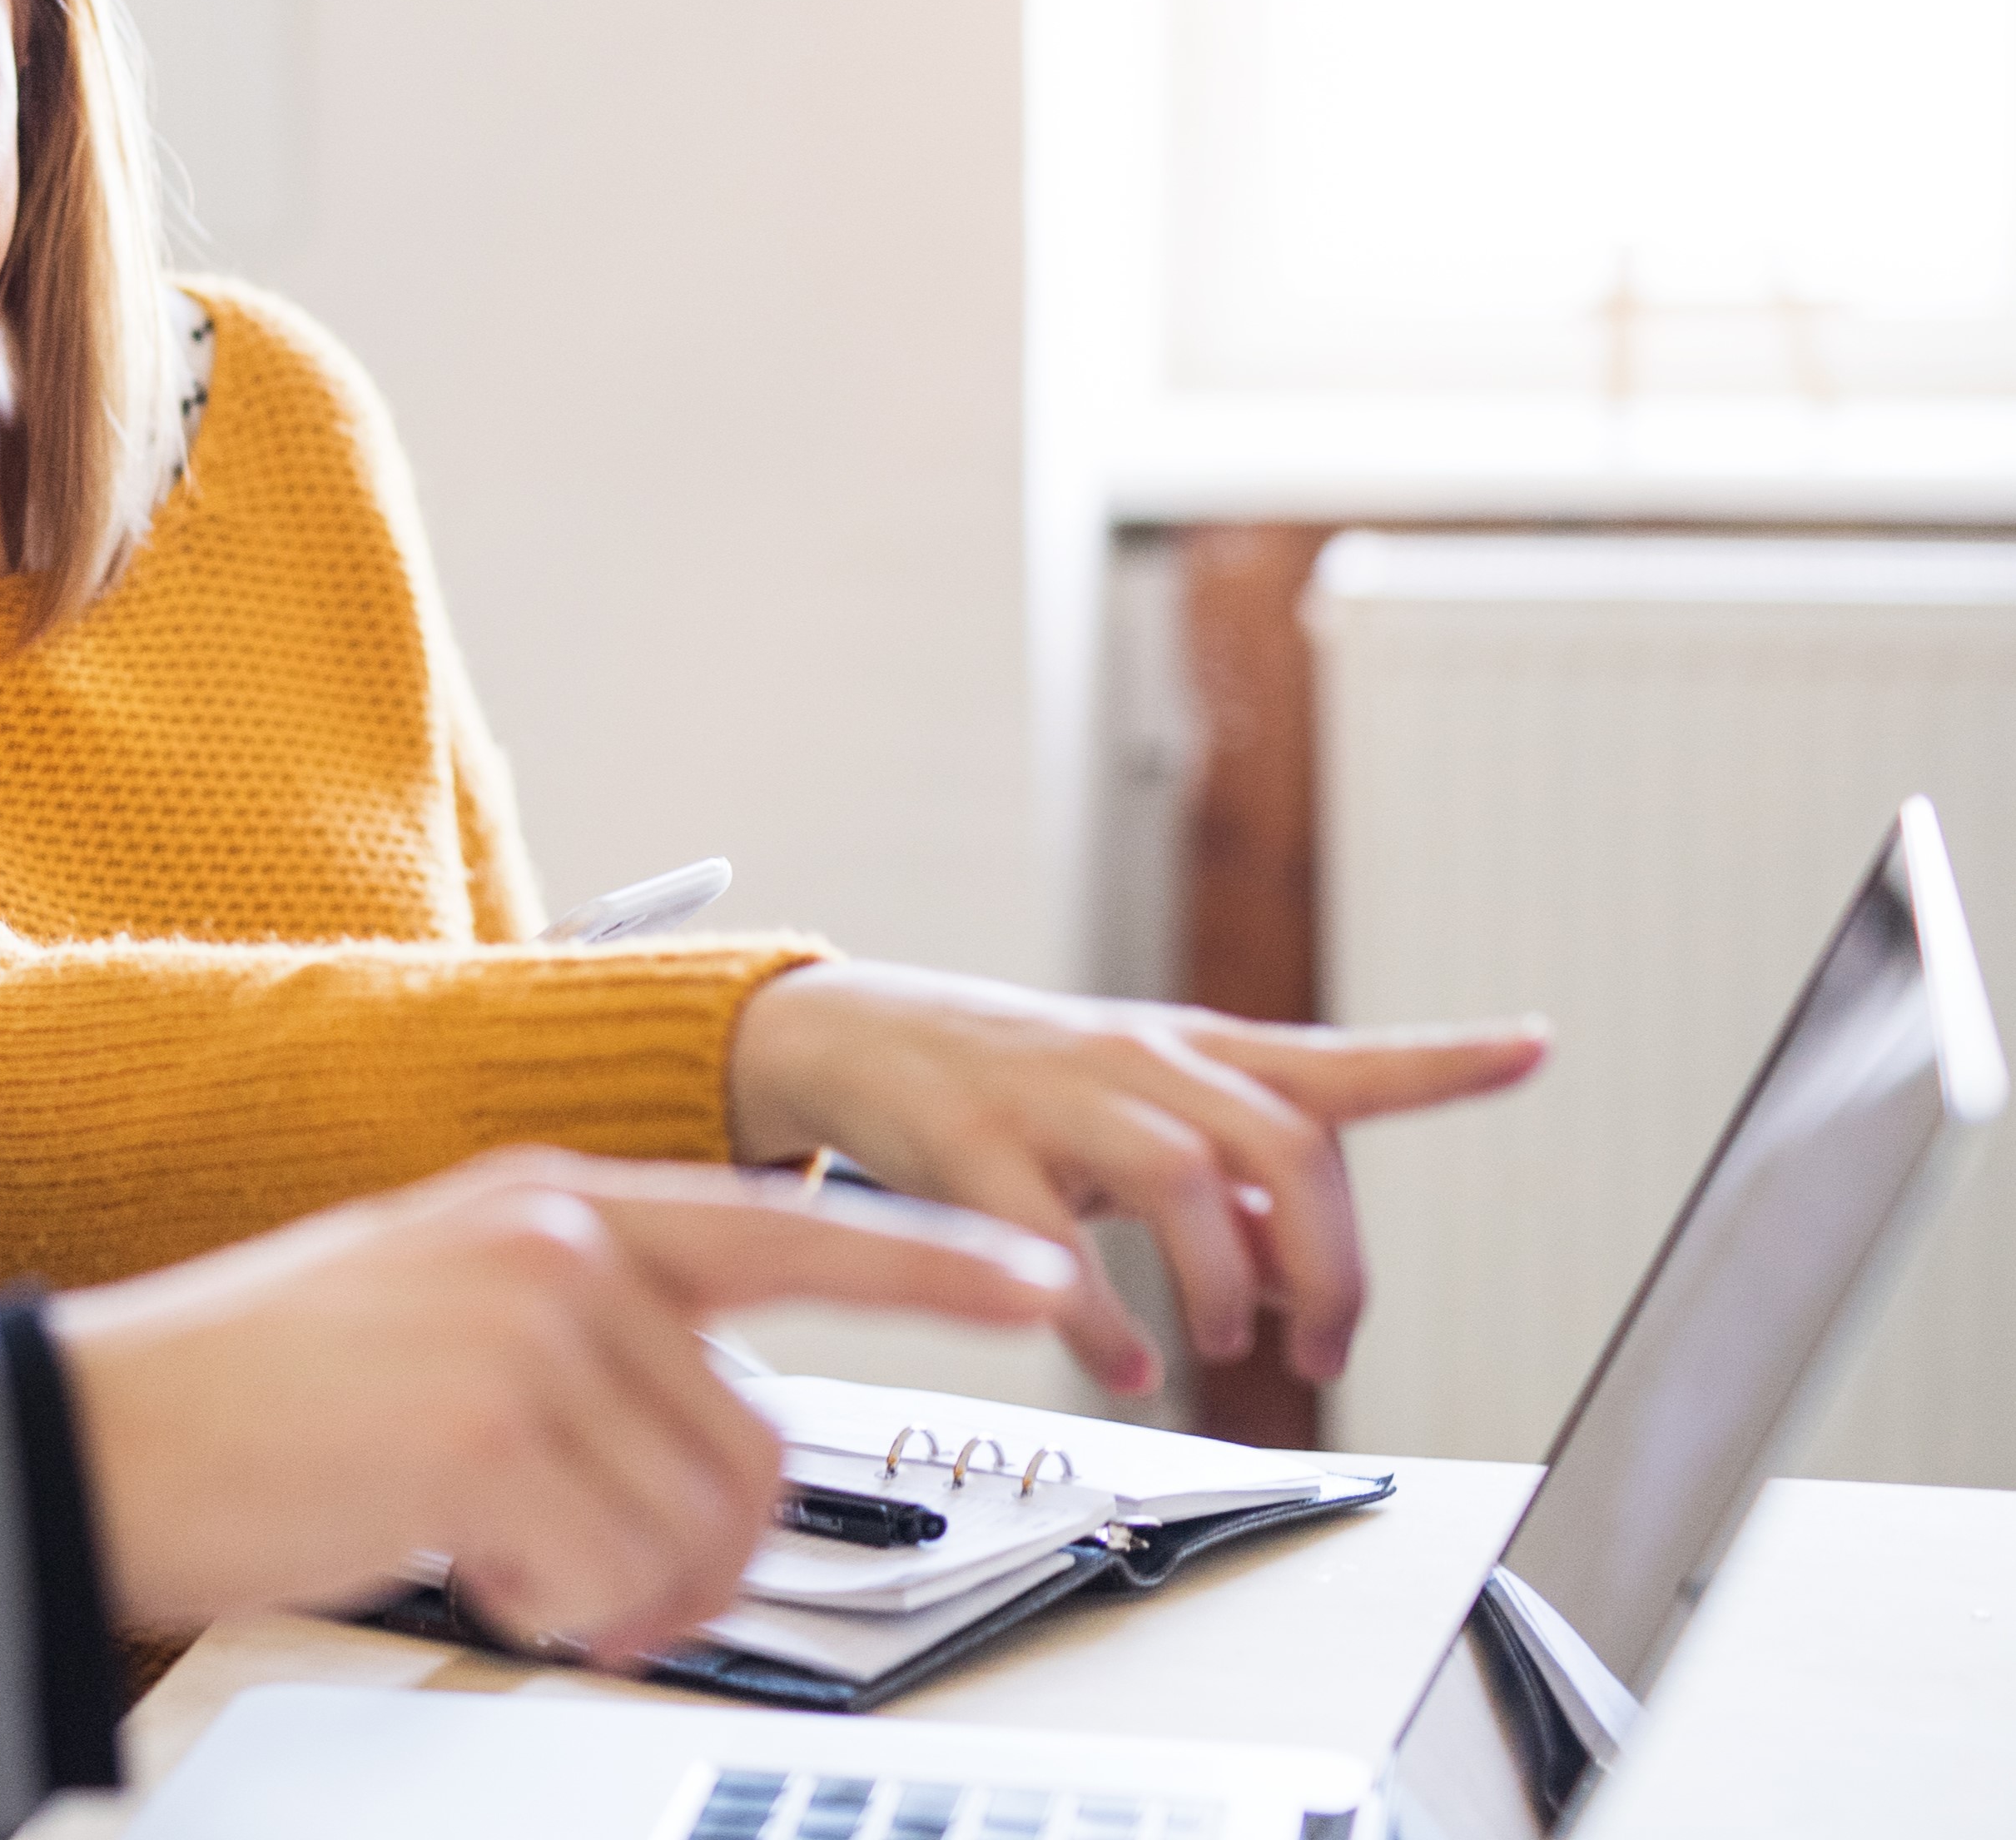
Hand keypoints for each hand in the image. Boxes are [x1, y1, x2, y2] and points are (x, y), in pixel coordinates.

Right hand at [46, 1147, 1074, 1666]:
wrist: (103, 1421)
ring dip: (622, 1593)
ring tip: (512, 1571)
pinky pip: (618, 1575)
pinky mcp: (490, 1427)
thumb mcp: (438, 1299)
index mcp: (556, 1204)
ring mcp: (529, 1328)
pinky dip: (560, 1615)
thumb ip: (581, 1321)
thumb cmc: (257, 1386)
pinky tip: (473, 1575)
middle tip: (590, 1584)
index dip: (934, 1264)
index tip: (1046, 1280)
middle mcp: (560, 1246)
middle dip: (699, 1551)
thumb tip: (706, 1420)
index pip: (792, 1231)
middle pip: (754, 1442)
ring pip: (699, 1522)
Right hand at [723, 961, 1549, 1394]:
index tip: (1536, 1049)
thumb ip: (1233, 1194)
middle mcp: (1139, 1059)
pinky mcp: (971, 1143)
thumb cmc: (1018, 1085)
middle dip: (1330, 1267)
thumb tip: (1308, 1286)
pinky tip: (1118, 1360)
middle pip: (1284, 1144)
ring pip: (1183, 1181)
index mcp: (1193, 1052)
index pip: (1339, 1059)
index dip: (1441, 1059)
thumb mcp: (1137, 1120)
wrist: (856, 1032)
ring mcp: (1055, 1094)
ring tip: (1217, 1350)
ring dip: (1223, 1286)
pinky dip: (1100, 1322)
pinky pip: (1051, 1242)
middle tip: (1321, 1353)